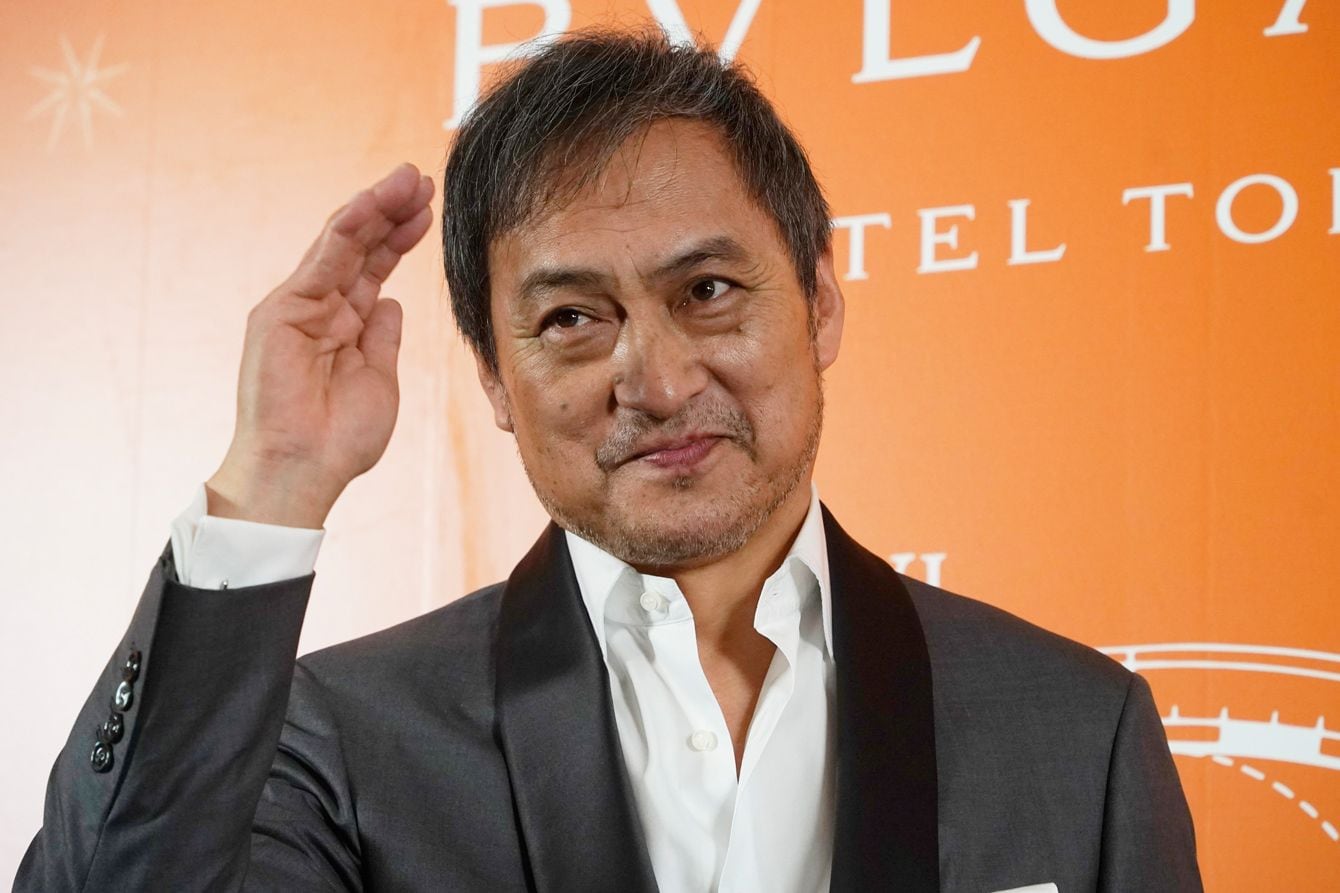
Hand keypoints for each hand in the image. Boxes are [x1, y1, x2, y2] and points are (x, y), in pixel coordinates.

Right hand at [206, 163, 434, 527]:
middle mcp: (318, 308)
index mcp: (343, 325)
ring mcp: (298, 306)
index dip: (400, 239)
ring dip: (375, 207)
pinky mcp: (282, 309)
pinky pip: (322, 258)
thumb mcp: (379, 379)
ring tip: (408, 179)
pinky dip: (348, 227)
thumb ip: (383, 338)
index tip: (430, 213)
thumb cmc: (340, 439)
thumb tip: (391, 302)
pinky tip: (373, 202)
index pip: (373, 269)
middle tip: (423, 181)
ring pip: (341, 243)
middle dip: (391, 212)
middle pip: (359, 248)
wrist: (304, 471)